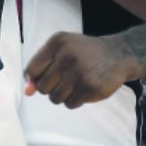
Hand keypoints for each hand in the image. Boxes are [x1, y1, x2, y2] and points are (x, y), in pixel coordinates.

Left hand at [24, 32, 141, 108]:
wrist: (118, 54)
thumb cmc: (84, 54)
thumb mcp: (62, 51)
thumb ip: (41, 69)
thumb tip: (27, 92)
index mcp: (57, 42)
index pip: (32, 69)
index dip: (36, 79)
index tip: (47, 77)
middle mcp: (67, 54)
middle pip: (42, 87)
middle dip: (51, 88)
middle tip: (65, 80)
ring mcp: (79, 71)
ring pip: (55, 98)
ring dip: (63, 96)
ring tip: (75, 85)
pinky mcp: (90, 86)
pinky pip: (70, 104)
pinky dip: (75, 101)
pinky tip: (85, 89)